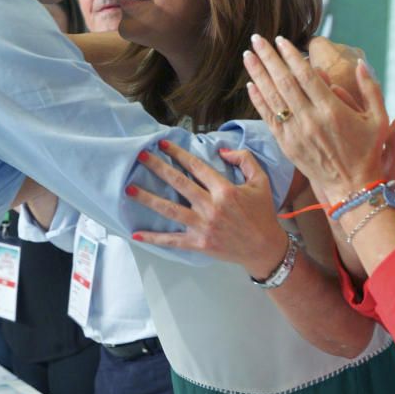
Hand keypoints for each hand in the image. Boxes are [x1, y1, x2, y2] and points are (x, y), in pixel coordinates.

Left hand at [127, 142, 288, 278]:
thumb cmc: (262, 213)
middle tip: (140, 156)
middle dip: (157, 167)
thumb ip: (244, 160)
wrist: (265, 249)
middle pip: (178, 183)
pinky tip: (136, 234)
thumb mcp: (261, 181)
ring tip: (128, 189)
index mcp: (225, 190)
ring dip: (148, 199)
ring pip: (170, 210)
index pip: (196, 166)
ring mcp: (203, 226)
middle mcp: (211, 207)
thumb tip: (221, 150)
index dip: (178, 153)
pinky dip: (154, 238)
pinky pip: (172, 240)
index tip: (162, 144)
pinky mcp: (198, 244)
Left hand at [244, 34, 394, 202]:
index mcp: (332, 110)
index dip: (291, 56)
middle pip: (284, 82)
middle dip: (268, 58)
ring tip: (248, 55)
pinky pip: (268, 117)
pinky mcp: (285, 143)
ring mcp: (295, 132)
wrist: (351, 186)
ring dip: (258, 74)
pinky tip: (250, 84)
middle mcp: (310, 119)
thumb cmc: (366, 151)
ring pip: (272, 97)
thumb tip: (360, 63)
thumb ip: (370, 90)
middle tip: (256, 39)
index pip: (305, 76)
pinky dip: (258, 100)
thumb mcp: (378, 119)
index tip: (280, 40)